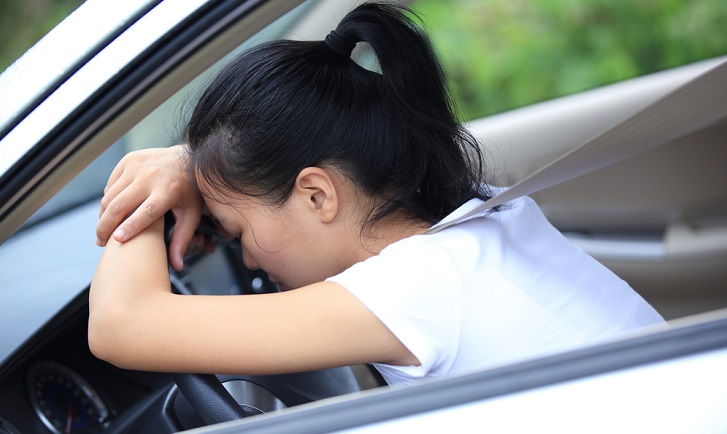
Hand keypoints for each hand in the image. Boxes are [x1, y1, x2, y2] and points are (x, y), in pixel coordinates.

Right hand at [96, 145, 201, 270]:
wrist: (187, 159)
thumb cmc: (190, 192)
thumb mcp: (191, 215)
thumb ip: (182, 240)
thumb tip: (177, 267)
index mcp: (168, 191)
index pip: (146, 212)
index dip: (130, 227)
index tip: (116, 241)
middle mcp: (151, 177)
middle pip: (119, 205)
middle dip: (105, 226)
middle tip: (101, 242)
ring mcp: (138, 166)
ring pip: (110, 195)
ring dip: (103, 215)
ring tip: (103, 231)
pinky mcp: (129, 160)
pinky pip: (111, 184)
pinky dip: (108, 199)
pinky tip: (110, 212)